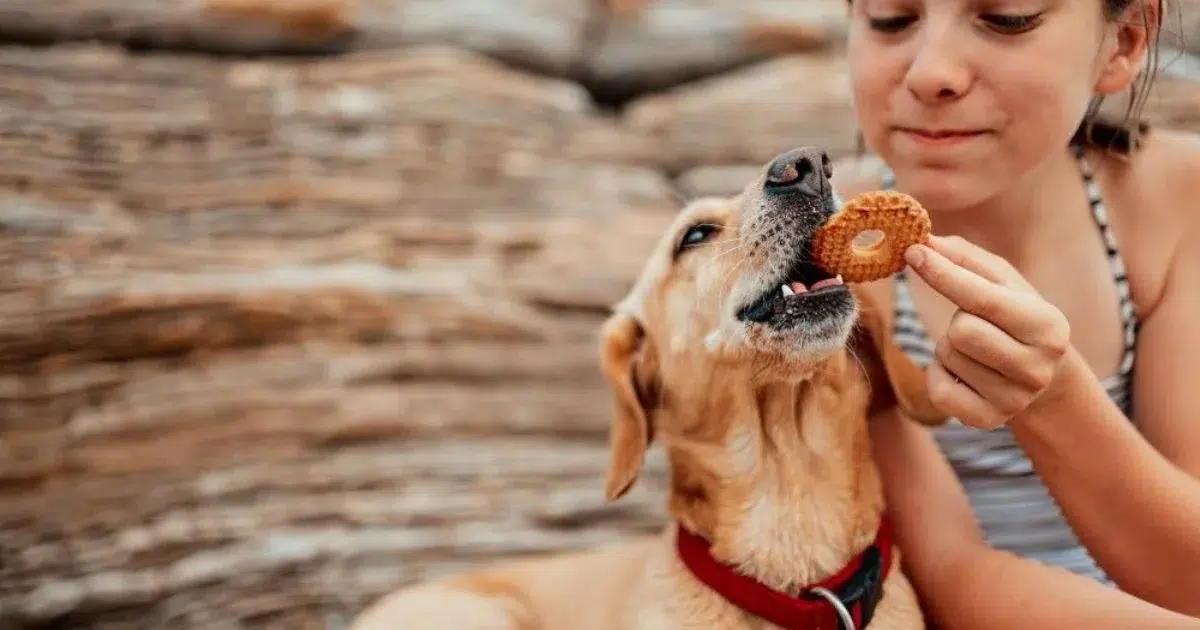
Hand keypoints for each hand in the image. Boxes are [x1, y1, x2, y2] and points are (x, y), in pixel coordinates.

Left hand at [904, 236, 1072, 429]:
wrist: (1039, 376)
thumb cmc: (1014, 317)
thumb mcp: (1002, 282)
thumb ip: (964, 258)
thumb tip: (924, 241)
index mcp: (1047, 325)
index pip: (982, 298)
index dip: (942, 273)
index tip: (913, 252)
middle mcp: (1037, 367)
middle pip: (961, 331)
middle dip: (956, 321)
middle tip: (975, 324)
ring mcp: (1014, 399)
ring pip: (947, 357)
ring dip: (948, 347)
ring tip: (975, 349)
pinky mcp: (987, 420)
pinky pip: (938, 390)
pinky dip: (939, 374)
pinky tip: (963, 373)